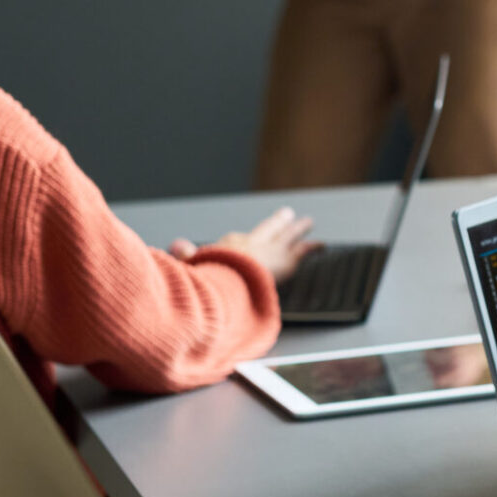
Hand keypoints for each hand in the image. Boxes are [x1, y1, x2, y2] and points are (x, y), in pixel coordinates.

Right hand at [171, 207, 319, 282]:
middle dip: (276, 223)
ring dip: (297, 229)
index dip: (237, 245)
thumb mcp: (190, 268)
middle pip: (266, 230)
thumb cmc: (207, 281)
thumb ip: (184, 256)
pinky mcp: (286, 260)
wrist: (228, 281)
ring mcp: (270, 250)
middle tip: (286, 214)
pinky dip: (312, 247)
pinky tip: (322, 245)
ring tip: (307, 222)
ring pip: (287, 236)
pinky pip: (302, 251)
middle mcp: (250, 243)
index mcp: (226, 247)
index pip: (234, 244)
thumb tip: (174, 244)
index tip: (238, 244)